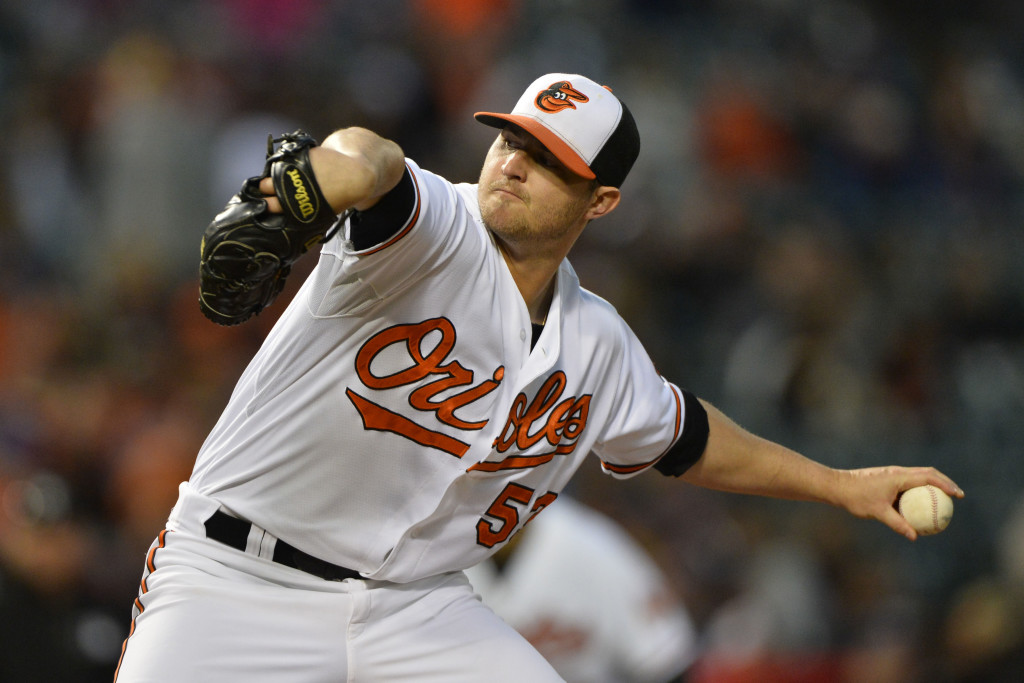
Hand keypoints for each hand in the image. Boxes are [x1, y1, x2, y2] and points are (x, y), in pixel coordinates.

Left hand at [838, 466, 963, 540]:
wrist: (837, 486)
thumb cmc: (856, 498)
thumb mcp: (877, 512)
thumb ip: (897, 524)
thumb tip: (914, 536)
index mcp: (899, 476)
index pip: (929, 477)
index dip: (946, 484)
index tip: (958, 495)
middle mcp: (898, 472)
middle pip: (928, 474)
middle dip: (945, 483)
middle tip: (957, 497)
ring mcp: (893, 475)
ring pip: (918, 477)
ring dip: (932, 486)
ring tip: (944, 502)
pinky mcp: (887, 479)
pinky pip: (909, 484)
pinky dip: (918, 492)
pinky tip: (920, 506)